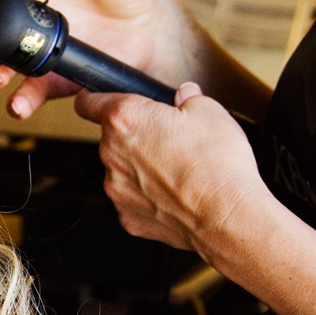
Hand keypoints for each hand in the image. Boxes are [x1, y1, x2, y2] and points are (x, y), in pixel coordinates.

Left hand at [72, 82, 266, 252]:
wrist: (227, 217)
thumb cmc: (217, 166)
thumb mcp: (210, 111)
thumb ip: (189, 98)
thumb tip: (186, 97)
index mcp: (125, 119)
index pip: (88, 102)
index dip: (97, 97)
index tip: (102, 101)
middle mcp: (112, 155)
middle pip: (112, 138)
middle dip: (136, 136)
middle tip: (169, 139)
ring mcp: (118, 190)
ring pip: (123, 170)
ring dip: (142, 168)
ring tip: (178, 171)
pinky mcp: (129, 217)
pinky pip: (134, 199)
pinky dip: (150, 197)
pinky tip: (176, 194)